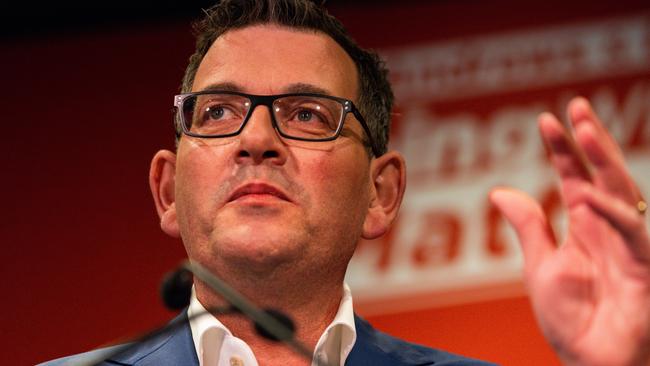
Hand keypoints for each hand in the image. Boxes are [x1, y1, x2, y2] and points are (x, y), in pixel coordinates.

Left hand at [490, 97, 649, 365]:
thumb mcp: (541, 266)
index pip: (572, 177)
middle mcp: (606, 228)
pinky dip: (611, 212)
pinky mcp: (642, 266)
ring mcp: (626, 244)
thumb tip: (499, 190)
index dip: (562, 149)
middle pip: (600, 174)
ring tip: (586, 127)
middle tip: (577, 105)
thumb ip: (529, 226)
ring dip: (604, 159)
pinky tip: (588, 194)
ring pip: (621, 191)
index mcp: (582, 226)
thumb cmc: (572, 320)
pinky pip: (631, 233)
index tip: (546, 119)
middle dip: (590, 140)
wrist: (592, 362)